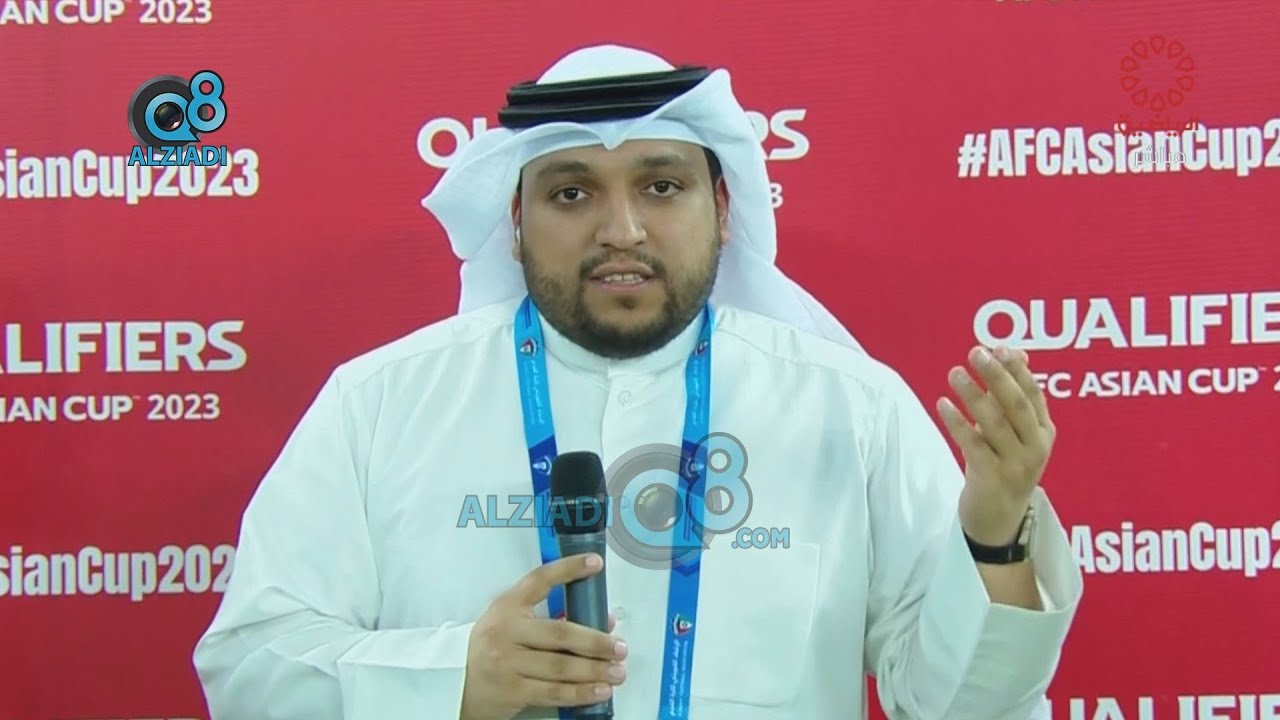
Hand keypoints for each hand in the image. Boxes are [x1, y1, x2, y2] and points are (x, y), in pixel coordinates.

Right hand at [459, 554, 626, 719]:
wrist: (456, 683)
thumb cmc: (493, 649)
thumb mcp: (513, 625)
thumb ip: (553, 619)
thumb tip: (603, 623)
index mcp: (507, 606)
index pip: (539, 580)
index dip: (568, 569)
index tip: (595, 563)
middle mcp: (506, 632)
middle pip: (560, 634)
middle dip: (595, 642)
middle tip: (620, 647)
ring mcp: (507, 663)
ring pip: (561, 667)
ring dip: (595, 671)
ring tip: (618, 671)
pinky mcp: (512, 691)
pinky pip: (554, 692)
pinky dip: (580, 693)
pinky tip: (600, 691)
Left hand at [936, 345, 1055, 545]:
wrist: (998, 520)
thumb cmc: (1002, 466)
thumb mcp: (1014, 433)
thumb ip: (1013, 396)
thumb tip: (1016, 353)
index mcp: (1044, 432)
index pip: (1033, 394)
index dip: (1016, 369)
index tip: (998, 347)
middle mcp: (1035, 447)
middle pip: (1016, 404)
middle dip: (996, 376)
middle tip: (975, 353)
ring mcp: (1016, 465)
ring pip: (995, 423)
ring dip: (973, 394)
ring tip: (954, 373)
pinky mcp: (992, 478)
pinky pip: (973, 445)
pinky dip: (957, 423)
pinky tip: (942, 404)